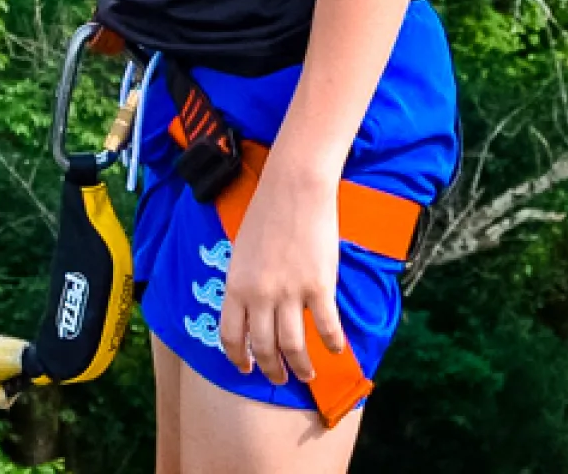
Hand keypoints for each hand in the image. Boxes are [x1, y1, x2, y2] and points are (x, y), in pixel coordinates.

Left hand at [218, 172, 347, 386]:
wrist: (294, 188)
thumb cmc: (266, 214)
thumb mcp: (241, 253)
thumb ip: (245, 284)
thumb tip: (251, 311)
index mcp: (236, 286)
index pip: (231, 336)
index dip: (238, 358)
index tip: (247, 368)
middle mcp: (260, 296)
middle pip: (264, 347)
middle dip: (272, 369)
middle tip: (280, 378)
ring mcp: (290, 293)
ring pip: (294, 346)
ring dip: (301, 367)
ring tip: (307, 375)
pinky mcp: (319, 286)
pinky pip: (327, 327)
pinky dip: (333, 344)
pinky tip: (336, 350)